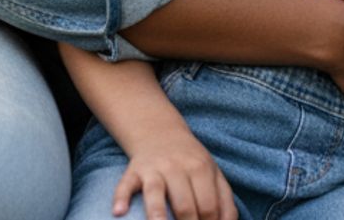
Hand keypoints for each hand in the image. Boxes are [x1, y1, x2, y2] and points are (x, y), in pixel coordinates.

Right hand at [114, 120, 236, 219]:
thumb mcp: (213, 174)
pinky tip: (119, 212)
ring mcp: (154, 169)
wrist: (161, 132)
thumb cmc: (191, 162)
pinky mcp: (134, 170)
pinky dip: (121, 197)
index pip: (208, 206)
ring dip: (157, 214)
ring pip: (156, 192)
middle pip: (185, 204)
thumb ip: (224, 201)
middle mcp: (178, 168)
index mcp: (201, 170)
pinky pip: (125, 184)